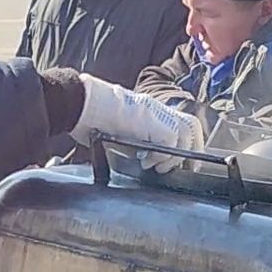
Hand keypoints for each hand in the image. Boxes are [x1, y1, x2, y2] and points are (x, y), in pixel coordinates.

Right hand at [71, 75, 204, 172]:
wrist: (78, 102)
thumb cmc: (88, 117)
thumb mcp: (117, 131)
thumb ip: (133, 142)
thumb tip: (140, 159)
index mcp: (149, 111)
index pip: (182, 124)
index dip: (187, 144)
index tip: (182, 163)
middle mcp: (156, 109)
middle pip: (192, 127)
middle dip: (192, 151)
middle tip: (183, 169)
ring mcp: (154, 113)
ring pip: (185, 135)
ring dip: (175, 156)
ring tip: (159, 167)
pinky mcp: (149, 120)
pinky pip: (170, 141)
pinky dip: (163, 155)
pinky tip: (147, 162)